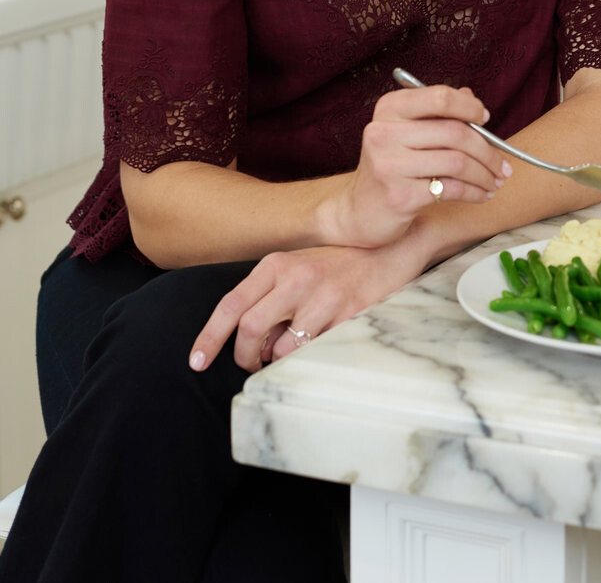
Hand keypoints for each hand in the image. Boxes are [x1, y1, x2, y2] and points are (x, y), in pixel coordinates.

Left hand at [189, 228, 433, 373]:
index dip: (209, 337)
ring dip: (279, 361)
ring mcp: (322, 297)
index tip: (196, 362)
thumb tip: (250, 339)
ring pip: (281, 348)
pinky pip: (314, 351)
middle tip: (252, 365)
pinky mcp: (347, 314)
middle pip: (250, 330)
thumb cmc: (342, 261)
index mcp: (277, 264)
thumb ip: (271, 294)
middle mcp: (296, 277)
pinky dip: (308, 358)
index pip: (231, 304)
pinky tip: (316, 347)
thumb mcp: (300, 265)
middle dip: (244, 357)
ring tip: (289, 353)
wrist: (392, 246)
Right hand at [327, 84, 510, 248]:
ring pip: (457, 162)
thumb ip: (437, 114)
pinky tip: (482, 195)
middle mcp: (384, 132)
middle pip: (454, 132)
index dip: (470, 107)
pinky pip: (451, 189)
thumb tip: (471, 96)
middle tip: (503, 165)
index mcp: (389, 109)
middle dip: (488, 150)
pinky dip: (474, 192)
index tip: (486, 120)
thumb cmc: (392, 168)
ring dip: (485, 174)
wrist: (360, 212)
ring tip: (496, 182)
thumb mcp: (407, 134)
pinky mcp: (399, 196)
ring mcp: (389, 165)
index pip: (440, 98)